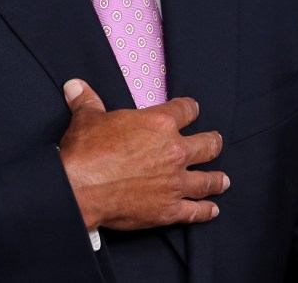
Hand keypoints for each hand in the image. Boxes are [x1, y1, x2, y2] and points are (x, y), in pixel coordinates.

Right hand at [58, 78, 228, 231]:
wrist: (81, 187)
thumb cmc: (87, 150)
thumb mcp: (87, 118)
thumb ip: (86, 100)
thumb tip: (74, 85)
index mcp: (159, 123)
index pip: (185, 110)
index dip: (190, 108)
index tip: (192, 108)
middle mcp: (175, 151)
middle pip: (207, 145)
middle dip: (213, 142)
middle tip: (216, 142)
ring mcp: (175, 182)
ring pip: (208, 180)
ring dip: (217, 179)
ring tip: (223, 180)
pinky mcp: (170, 210)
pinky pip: (195, 211)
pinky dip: (205, 211)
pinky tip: (212, 210)